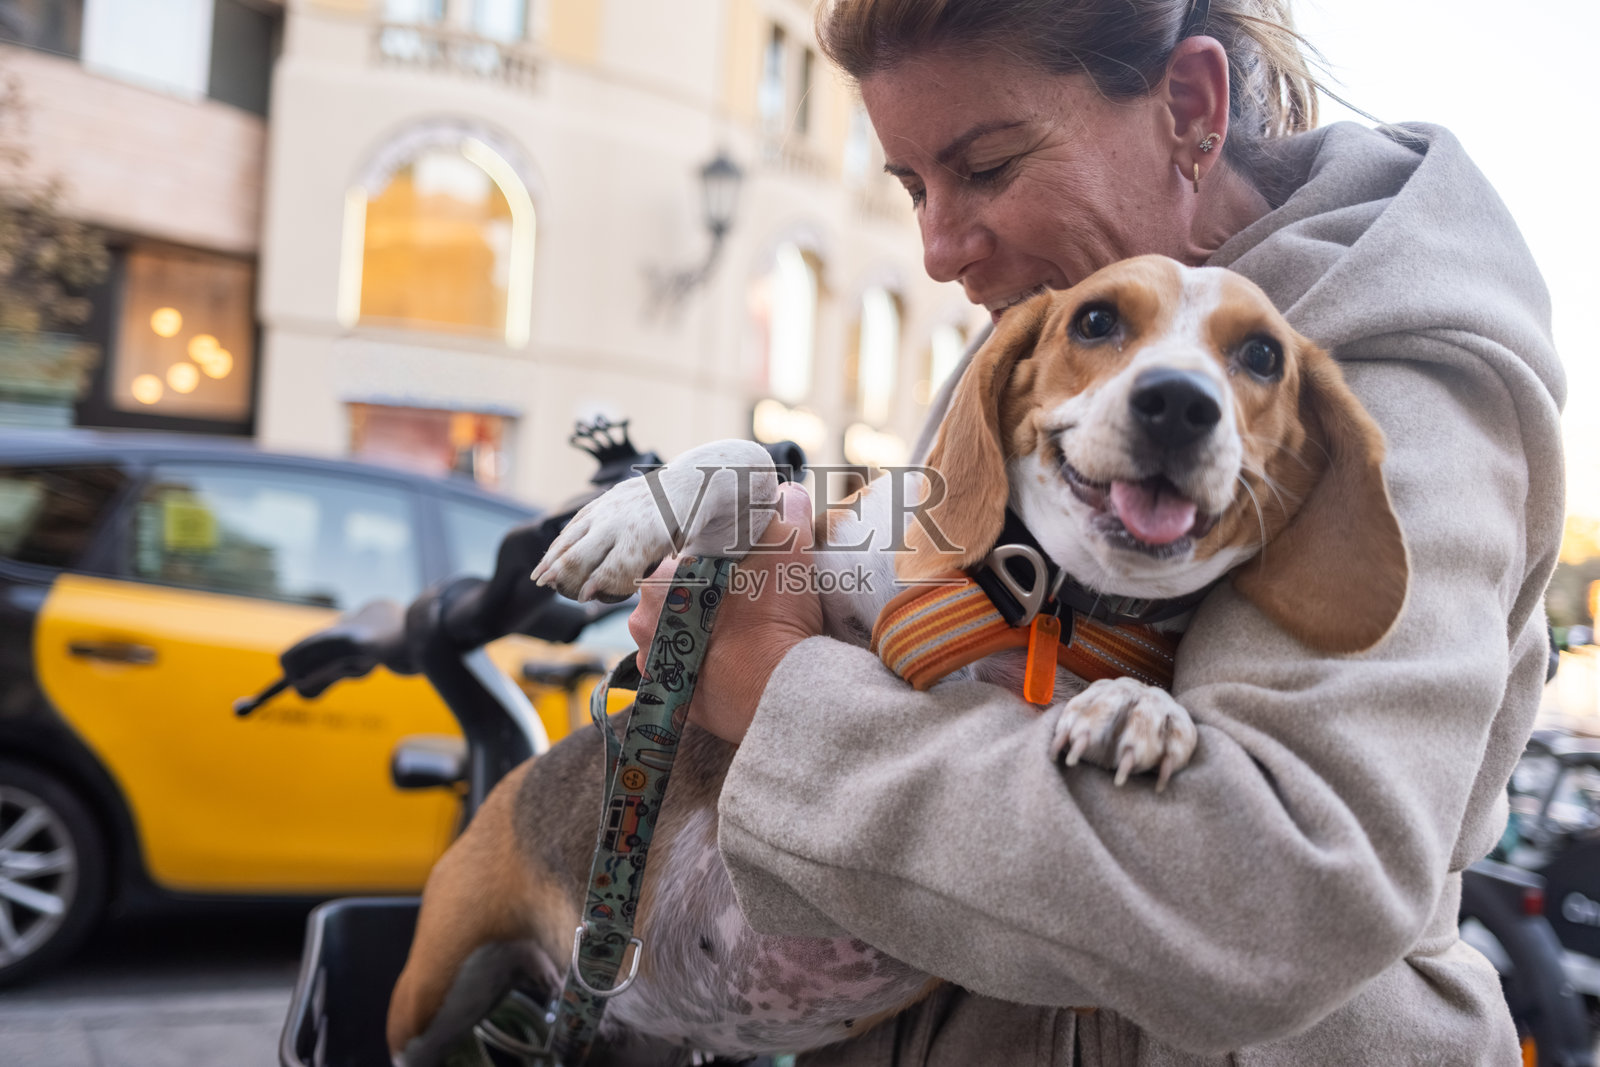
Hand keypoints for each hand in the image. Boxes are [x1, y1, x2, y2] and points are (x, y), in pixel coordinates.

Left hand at [627, 482, 823, 742]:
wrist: (780, 689)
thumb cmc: (775, 616)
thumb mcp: (789, 548)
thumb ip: (787, 512)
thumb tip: (788, 493)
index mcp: (662, 577)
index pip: (679, 557)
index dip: (709, 559)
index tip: (735, 567)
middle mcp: (644, 620)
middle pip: (672, 596)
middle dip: (699, 595)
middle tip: (738, 599)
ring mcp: (652, 662)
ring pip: (671, 634)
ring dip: (695, 631)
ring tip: (734, 633)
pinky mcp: (668, 696)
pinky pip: (677, 670)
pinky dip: (696, 665)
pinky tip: (726, 661)